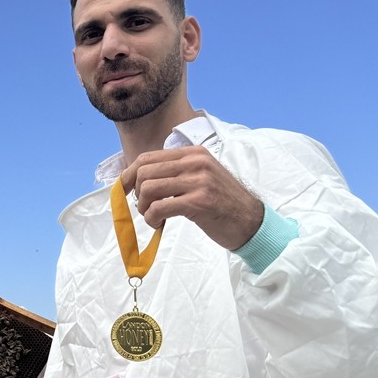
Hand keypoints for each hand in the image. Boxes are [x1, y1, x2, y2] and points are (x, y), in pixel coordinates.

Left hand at [120, 145, 262, 250]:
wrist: (251, 222)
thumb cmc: (222, 203)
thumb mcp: (201, 177)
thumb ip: (176, 173)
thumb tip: (140, 179)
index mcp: (193, 153)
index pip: (148, 157)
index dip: (130, 175)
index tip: (125, 190)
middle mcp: (195, 162)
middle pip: (144, 172)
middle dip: (135, 193)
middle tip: (144, 208)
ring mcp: (198, 181)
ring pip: (148, 189)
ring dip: (143, 207)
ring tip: (153, 217)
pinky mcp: (199, 202)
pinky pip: (159, 207)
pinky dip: (152, 218)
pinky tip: (159, 224)